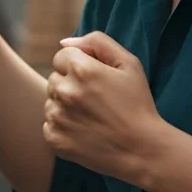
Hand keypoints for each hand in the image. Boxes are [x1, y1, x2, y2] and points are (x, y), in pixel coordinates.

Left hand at [44, 32, 167, 183]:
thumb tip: (64, 42)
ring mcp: (58, 117)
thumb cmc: (138, 104)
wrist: (142, 150)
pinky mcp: (54, 139)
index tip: (95, 79)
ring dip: (65, 106)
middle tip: (95, 99)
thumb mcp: (129, 64)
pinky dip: (62, 126)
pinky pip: (49, 124)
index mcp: (82, 69)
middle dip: (70, 84)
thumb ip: (97, 42)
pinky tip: (84, 131)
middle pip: (54, 78)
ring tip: (91, 116)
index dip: (79, 65)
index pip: (61, 56)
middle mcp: (65, 91)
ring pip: (50, 101)